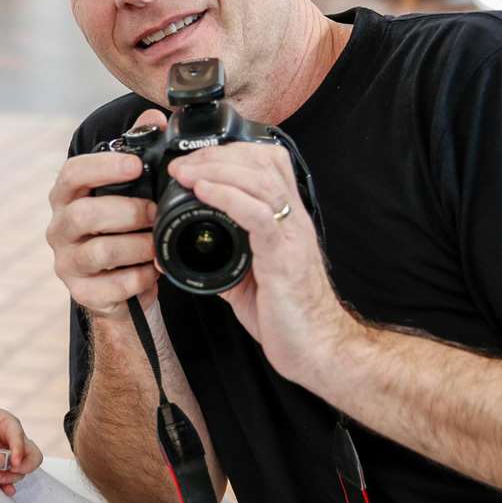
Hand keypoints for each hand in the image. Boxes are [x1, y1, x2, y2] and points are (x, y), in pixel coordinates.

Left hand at [0, 397, 43, 494]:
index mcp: (9, 426)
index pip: (20, 439)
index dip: (19, 451)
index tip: (14, 463)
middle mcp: (13, 441)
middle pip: (32, 456)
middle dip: (24, 466)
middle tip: (11, 471)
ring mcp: (7, 455)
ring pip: (21, 469)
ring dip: (12, 476)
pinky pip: (9, 478)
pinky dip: (8, 485)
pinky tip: (5, 490)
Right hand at [46, 109, 165, 321]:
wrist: (118, 284)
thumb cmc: (122, 228)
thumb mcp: (130, 191)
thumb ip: (138, 152)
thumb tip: (154, 117)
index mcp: (68, 196)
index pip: (72, 173)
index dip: (103, 167)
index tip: (135, 165)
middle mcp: (60, 227)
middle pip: (84, 215)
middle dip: (128, 212)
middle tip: (155, 213)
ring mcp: (67, 262)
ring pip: (99, 251)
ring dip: (137, 246)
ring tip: (157, 244)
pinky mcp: (81, 292)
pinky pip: (111, 286)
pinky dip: (138, 277)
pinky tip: (152, 270)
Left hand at [166, 141, 356, 387]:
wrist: (317, 349)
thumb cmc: (289, 316)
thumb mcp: (250, 280)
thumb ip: (226, 259)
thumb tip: (189, 252)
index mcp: (286, 220)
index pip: (268, 163)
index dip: (231, 152)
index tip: (195, 160)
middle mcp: (293, 220)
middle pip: (262, 161)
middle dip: (218, 155)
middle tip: (183, 165)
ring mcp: (291, 235)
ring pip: (260, 180)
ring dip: (217, 170)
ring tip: (186, 174)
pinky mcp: (284, 257)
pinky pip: (259, 213)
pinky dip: (228, 196)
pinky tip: (204, 191)